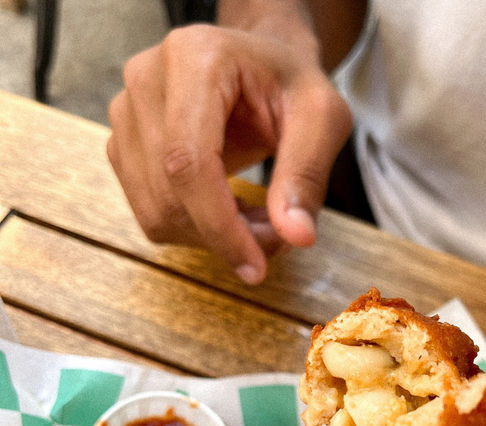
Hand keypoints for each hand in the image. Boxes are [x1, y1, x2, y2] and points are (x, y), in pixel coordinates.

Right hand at [107, 24, 351, 283]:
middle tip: (277, 237)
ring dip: (211, 238)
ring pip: (155, 212)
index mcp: (193, 59)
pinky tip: (231, 213)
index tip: (256, 267)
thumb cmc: (292, 84)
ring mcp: (125, 114)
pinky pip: (152, 213)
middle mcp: (145, 81)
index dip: (219, 225)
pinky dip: (195, 231)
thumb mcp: (322, 118)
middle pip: (168, 193)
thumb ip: (308, 174)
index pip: (188, 161)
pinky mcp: (125, 145)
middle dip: (224, 236)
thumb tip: (296, 236)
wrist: (260, 66)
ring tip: (259, 220)